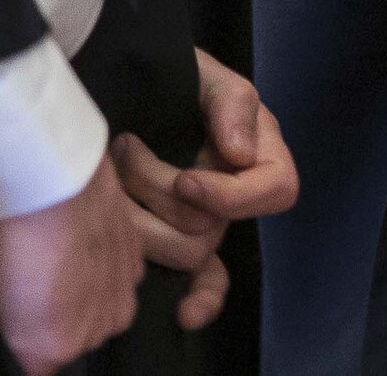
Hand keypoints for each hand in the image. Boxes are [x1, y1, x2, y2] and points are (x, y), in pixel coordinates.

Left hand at [0, 161, 149, 374]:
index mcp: (66, 345)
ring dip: (91, 287)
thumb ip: (31, 342)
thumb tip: (39, 356)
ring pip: (107, 303)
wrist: (53, 182)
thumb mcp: (5, 308)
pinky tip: (84, 237)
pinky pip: (122, 271)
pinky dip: (107, 259)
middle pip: (87, 334)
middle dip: (69, 314)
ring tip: (62, 255)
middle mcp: (105, 325)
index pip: (51, 358)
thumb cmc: (18, 244)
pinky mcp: (137, 250)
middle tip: (43, 279)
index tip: (26, 311)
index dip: (37, 335)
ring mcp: (126, 287)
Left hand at [111, 50, 298, 332]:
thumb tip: (239, 155)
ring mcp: (209, 221)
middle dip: (159, 190)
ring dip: (138, 217)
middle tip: (124, 148)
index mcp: (260, 150)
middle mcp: (237, 191)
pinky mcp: (180, 240)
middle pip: (213, 226)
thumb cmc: (171, 74)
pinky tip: (184, 315)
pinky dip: (202, 300)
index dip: (230, 196)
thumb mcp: (204, 72)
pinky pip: (207, 282)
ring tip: (111, 176)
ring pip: (185, 250)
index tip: (185, 181)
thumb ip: (231, 101)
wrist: (126, 85)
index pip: (275, 190)